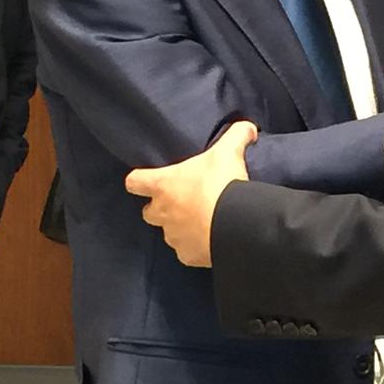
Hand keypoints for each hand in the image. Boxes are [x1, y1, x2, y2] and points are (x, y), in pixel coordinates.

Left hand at [125, 120, 257, 267]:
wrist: (233, 226)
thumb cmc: (221, 185)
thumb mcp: (229, 152)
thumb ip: (236, 135)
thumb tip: (249, 126)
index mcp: (164, 185)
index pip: (134, 181)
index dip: (139, 180)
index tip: (148, 179)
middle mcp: (162, 212)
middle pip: (148, 212)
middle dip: (160, 208)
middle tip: (182, 201)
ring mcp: (173, 237)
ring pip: (168, 233)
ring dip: (179, 228)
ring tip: (202, 221)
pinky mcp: (187, 256)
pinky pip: (186, 252)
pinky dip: (195, 247)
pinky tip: (210, 239)